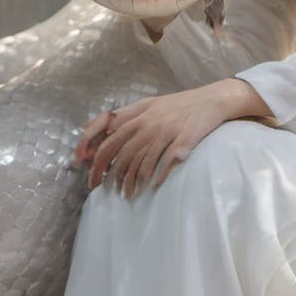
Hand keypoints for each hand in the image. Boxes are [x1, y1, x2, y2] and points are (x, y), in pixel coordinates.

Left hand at [72, 79, 265, 197]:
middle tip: (99, 189)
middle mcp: (148, 121)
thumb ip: (124, 116)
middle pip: (119, 150)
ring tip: (127, 194)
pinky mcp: (181, 141)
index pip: (107, 131)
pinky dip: (154, 177)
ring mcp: (165, 131)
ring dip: (130, 181)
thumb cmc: (179, 105)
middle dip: (105, 172)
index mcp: (139, 112)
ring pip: (139, 161)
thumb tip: (91, 127)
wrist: (212, 100)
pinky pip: (163, 163)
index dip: (92, 149)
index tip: (83, 166)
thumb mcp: (149, 104)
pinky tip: (151, 186)